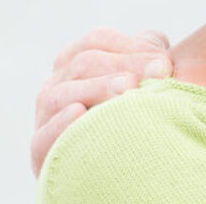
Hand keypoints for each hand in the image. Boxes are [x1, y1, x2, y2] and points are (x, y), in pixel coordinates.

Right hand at [31, 27, 173, 175]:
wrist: (106, 165)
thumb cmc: (126, 113)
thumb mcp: (138, 78)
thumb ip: (147, 55)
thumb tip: (159, 48)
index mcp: (76, 59)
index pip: (98, 41)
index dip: (131, 47)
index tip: (164, 63)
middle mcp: (56, 82)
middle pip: (84, 63)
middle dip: (123, 65)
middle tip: (158, 74)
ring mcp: (44, 114)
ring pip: (62, 94)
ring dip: (97, 88)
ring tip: (129, 88)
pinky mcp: (40, 148)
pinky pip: (44, 134)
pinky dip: (61, 123)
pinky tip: (80, 113)